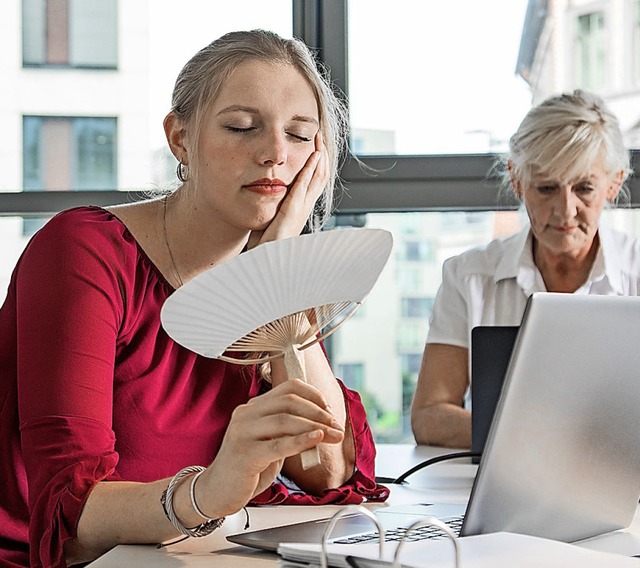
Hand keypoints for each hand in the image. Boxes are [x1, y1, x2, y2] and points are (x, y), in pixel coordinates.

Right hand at [194, 379, 343, 516]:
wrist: (217, 491)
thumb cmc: (248, 467)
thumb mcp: (271, 442)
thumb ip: (290, 431)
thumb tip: (324, 426)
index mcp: (253, 407)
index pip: (288, 388)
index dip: (314, 396)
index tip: (330, 411)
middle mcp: (246, 414)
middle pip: (290, 402)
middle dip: (320, 414)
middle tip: (337, 427)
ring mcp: (242, 433)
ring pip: (286, 420)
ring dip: (316, 427)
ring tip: (334, 436)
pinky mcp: (244, 454)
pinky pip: (278, 444)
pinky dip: (301, 440)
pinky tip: (316, 438)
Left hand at [247, 131, 328, 248]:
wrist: (264, 264)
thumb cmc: (263, 247)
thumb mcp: (269, 222)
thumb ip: (270, 209)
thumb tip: (262, 196)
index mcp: (298, 209)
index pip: (313, 181)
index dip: (316, 163)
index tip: (314, 146)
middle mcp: (303, 208)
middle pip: (319, 176)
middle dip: (321, 154)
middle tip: (319, 135)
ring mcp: (300, 210)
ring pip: (317, 178)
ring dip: (319, 157)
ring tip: (318, 139)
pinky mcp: (292, 212)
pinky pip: (304, 186)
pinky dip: (310, 169)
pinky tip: (313, 156)